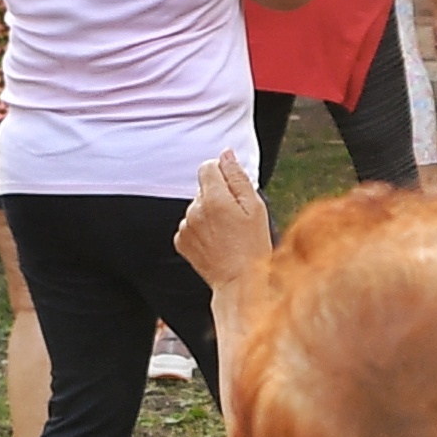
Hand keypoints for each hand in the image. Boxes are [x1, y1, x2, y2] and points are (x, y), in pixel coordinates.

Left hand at [174, 146, 270, 298]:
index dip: (222, 174)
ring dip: (208, 214)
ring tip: (226, 233)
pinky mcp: (181, 241)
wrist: (239, 281)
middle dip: (217, 196)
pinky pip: (190, 225)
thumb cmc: (252, 245)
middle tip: (235, 218)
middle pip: (203, 188)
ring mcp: (185, 226)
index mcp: (213, 198)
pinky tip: (215, 242)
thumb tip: (226, 154)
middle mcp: (194, 210)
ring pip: (196, 207)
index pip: (208, 167)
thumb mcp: (255, 207)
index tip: (234, 190)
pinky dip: (200, 230)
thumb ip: (238, 176)